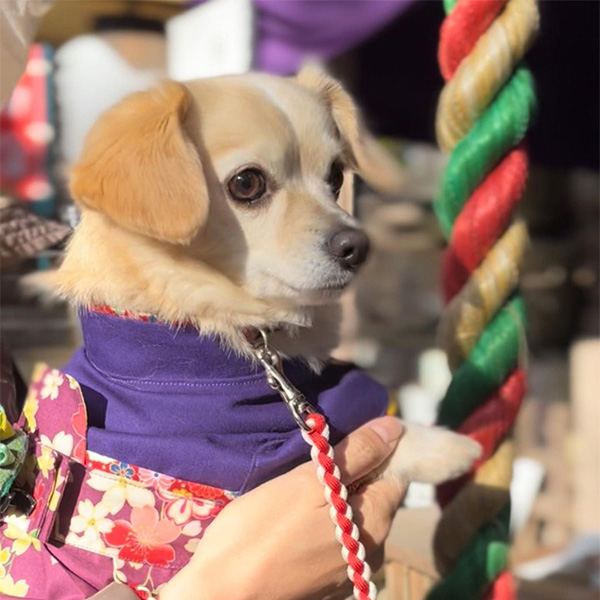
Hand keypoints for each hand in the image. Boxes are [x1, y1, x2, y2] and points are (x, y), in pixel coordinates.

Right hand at [159, 417, 405, 599]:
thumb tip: (393, 427)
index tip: (345, 439)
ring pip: (352, 520)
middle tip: (316, 461)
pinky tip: (295, 521)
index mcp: (375, 523)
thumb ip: (356, 454)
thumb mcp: (308, 482)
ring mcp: (347, 572)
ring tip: (302, 488)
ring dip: (336, 501)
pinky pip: (334, 542)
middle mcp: (371, 552)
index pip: (395, 475)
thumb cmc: (262, 530)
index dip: (376, 451)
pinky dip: (323, 525)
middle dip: (353, 475)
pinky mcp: (325, 585)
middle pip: (374, 498)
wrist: (222, 593)